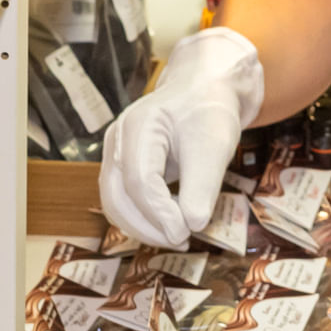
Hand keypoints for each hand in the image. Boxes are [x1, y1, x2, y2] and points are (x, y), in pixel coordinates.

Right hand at [97, 26, 260, 247]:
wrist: (203, 89)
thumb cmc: (209, 111)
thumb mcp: (215, 146)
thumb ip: (202, 187)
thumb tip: (192, 225)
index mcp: (138, 126)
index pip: (139, 182)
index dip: (161, 214)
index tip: (186, 234)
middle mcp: (118, 139)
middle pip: (117, 196)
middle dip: (148, 227)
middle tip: (182, 241)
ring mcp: (115, 151)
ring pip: (115, 202)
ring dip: (143, 226)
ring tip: (178, 236)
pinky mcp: (121, 164)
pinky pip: (123, 198)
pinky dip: (142, 217)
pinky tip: (169, 224)